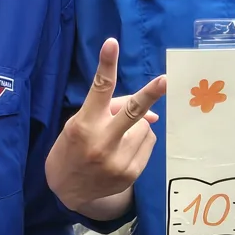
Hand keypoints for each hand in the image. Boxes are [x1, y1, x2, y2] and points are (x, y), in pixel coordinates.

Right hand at [46, 40, 166, 217]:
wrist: (68, 191)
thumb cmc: (72, 149)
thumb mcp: (79, 124)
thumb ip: (111, 111)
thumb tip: (153, 114)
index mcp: (84, 125)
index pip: (99, 90)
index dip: (106, 64)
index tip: (111, 43)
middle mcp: (102, 142)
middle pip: (132, 112)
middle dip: (150, 94)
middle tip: (165, 79)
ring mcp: (119, 160)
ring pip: (144, 127)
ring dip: (136, 127)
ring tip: (116, 140)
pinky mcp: (131, 173)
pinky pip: (148, 143)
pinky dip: (139, 142)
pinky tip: (121, 151)